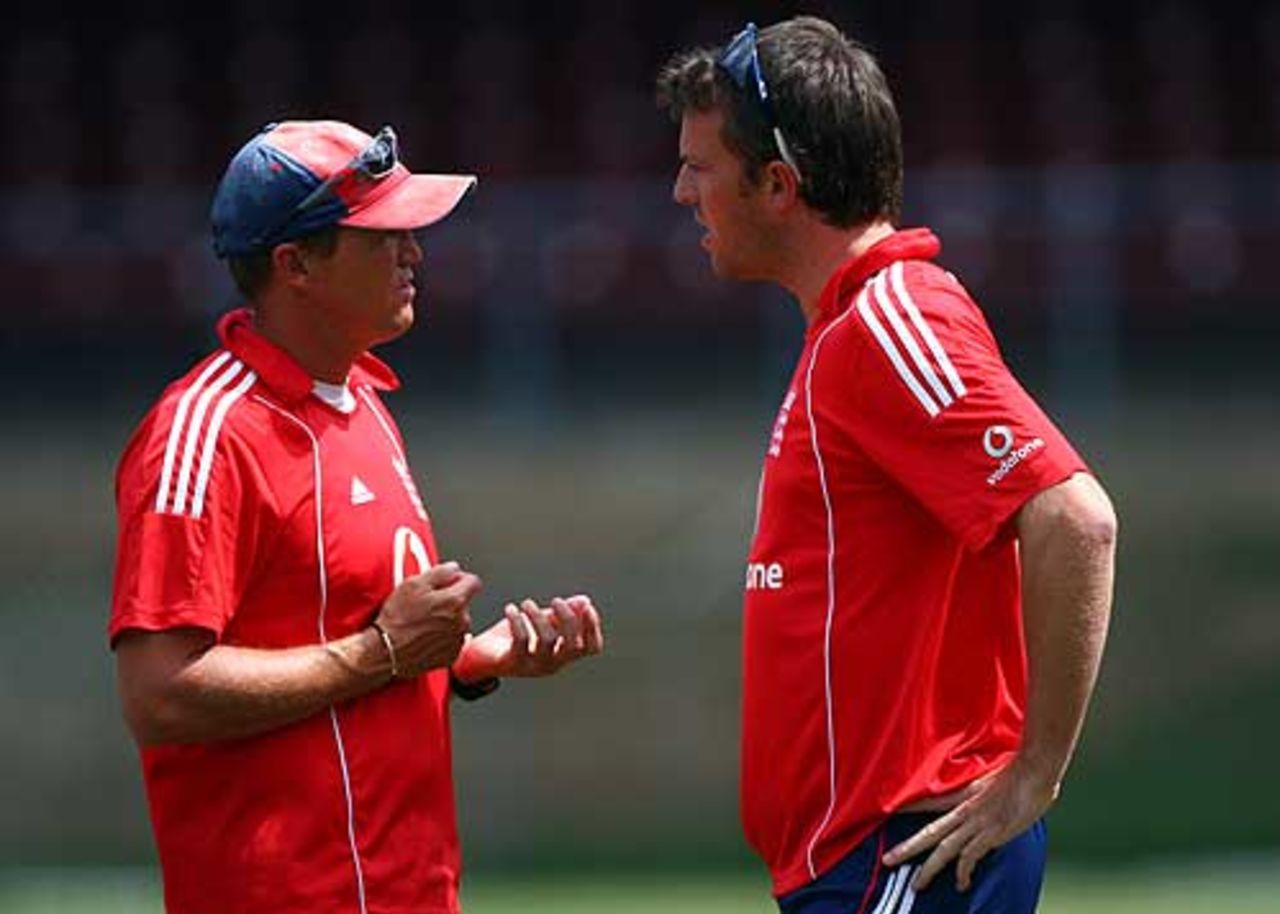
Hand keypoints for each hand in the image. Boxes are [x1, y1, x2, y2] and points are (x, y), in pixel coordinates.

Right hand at [373, 561, 482, 677]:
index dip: (459, 578)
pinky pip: (452, 640)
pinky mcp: (450, 656)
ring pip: (458, 622)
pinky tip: (425, 636)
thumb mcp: (413, 584)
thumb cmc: (397, 619)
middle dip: (450, 600)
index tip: (449, 581)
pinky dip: (443, 636)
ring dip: (447, 619)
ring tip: (423, 622)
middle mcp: (462, 622)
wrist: (385, 652)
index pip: (473, 582)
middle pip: (464, 603)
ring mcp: (457, 640)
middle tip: (427, 603)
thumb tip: (453, 568)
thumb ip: (440, 572)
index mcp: (455, 601)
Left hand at [454, 594, 603, 680]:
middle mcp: (552, 664)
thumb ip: (560, 614)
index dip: (593, 627)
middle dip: (568, 619)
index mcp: (562, 655)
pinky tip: (511, 609)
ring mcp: (533, 666)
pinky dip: (517, 621)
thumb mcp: (540, 623)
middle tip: (556, 601)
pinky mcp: (513, 663)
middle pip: (574, 646)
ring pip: (548, 641)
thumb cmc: (512, 639)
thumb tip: (584, 600)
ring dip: (539, 616)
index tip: (585, 606)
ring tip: (526, 603)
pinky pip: (521, 641)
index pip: (591, 648)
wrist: (477, 657)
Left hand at [882, 759, 1059, 892]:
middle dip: (907, 848)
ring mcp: (976, 823)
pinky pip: (970, 857)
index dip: (909, 808)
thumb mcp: (995, 776)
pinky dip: (963, 872)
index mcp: (963, 794)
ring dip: (929, 869)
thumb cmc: (1021, 769)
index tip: (889, 813)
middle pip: (929, 832)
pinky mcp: (991, 834)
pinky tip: (961, 884)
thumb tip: (989, 791)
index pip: (929, 801)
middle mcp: (965, 810)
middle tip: (888, 861)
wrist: (1033, 769)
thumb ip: (985, 787)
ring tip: (917, 884)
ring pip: (944, 849)